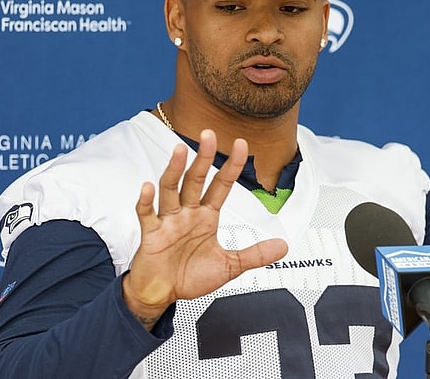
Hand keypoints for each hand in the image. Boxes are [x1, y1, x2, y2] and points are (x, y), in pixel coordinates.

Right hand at [123, 130, 287, 328]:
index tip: (243, 145)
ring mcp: (168, 221)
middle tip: (209, 134)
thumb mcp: (229, 266)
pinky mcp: (151, 235)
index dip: (232, 166)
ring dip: (175, 170)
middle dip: (203, 157)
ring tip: (180, 151)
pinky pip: (147, 215)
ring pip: (170, 190)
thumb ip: (255, 254)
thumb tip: (283, 246)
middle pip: (195, 179)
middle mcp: (187, 213)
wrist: (160, 294)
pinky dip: (146, 201)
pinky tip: (147, 187)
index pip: (221, 185)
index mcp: (206, 217)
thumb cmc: (188, 276)